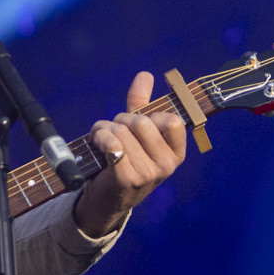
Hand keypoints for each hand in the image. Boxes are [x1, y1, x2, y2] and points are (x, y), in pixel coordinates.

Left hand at [73, 71, 186, 237]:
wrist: (107, 198)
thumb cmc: (125, 160)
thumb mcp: (137, 134)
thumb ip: (142, 104)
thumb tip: (145, 75)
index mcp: (176, 152)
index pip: (172, 120)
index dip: (150, 115)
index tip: (138, 124)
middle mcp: (166, 165)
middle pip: (142, 122)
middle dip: (120, 120)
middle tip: (113, 130)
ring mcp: (148, 174)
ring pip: (123, 131)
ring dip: (104, 129)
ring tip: (101, 138)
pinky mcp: (127, 178)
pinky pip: (113, 144)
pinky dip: (100, 137)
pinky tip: (97, 144)